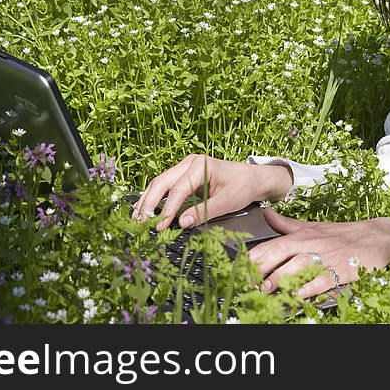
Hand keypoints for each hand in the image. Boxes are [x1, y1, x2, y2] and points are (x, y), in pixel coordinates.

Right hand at [132, 154, 292, 230]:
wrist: (252, 178)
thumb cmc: (242, 186)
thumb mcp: (227, 202)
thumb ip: (204, 212)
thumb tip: (183, 223)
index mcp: (200, 165)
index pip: (178, 189)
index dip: (167, 209)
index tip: (160, 226)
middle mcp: (189, 163)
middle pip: (162, 182)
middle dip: (149, 203)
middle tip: (140, 223)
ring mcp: (185, 167)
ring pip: (160, 183)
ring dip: (147, 201)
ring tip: (137, 219)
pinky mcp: (183, 175)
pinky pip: (165, 186)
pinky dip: (154, 198)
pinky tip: (144, 210)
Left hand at [248, 208, 389, 298]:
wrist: (378, 236)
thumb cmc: (342, 234)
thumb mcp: (313, 226)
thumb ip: (287, 224)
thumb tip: (266, 214)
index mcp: (302, 234)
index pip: (272, 243)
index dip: (254, 256)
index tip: (239, 267)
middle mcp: (311, 244)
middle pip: (280, 252)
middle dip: (261, 267)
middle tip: (246, 281)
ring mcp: (326, 257)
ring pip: (299, 265)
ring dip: (281, 277)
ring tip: (266, 289)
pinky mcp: (341, 270)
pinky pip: (323, 279)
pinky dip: (309, 286)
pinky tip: (297, 294)